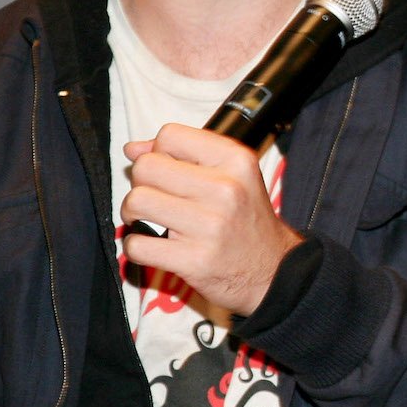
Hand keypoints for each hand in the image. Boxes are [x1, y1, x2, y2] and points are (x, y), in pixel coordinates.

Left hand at [120, 123, 301, 314]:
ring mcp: (210, 226)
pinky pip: (137, 244)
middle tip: (156, 198)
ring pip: (136, 202)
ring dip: (133, 213)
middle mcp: (226, 189)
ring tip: (150, 220)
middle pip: (146, 167)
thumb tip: (133, 149)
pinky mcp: (194, 260)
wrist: (273, 271)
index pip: (170, 136)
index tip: (168, 171)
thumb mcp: (233, 176)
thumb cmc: (247, 221)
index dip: (160, 152)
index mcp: (236, 162)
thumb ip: (184, 156)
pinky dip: (137, 247)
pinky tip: (154, 246)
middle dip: (141, 183)